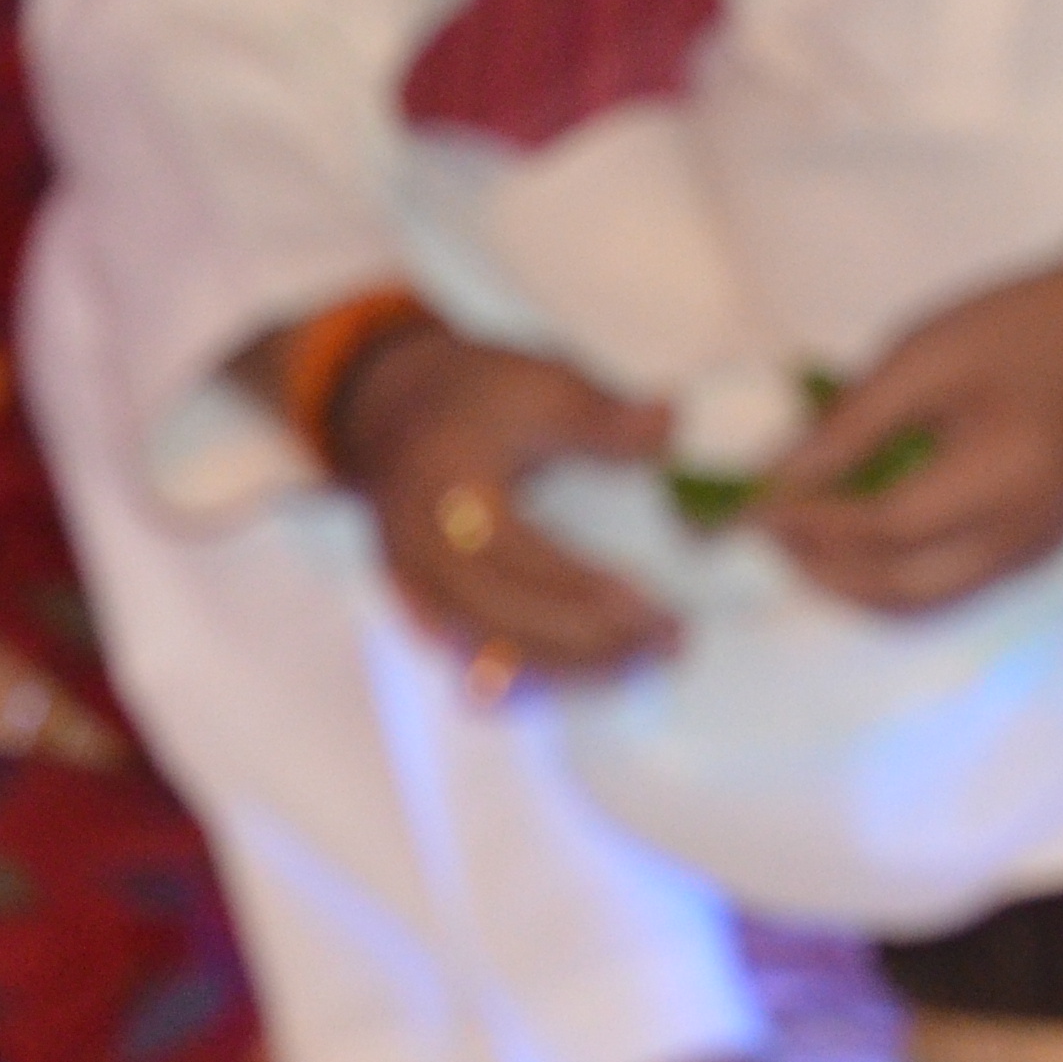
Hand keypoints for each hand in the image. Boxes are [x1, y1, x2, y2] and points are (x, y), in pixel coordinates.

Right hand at [323, 325, 676, 679]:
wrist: (391, 410)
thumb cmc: (475, 393)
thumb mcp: (539, 382)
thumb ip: (603, 414)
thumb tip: (668, 429)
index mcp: (447, 488)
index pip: (517, 555)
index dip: (585, 588)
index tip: (655, 605)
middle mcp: (418, 549)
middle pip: (503, 620)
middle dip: (592, 644)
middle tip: (670, 641)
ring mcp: (411, 588)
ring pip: (489, 657)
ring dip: (572, 672)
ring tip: (647, 661)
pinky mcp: (420, 612)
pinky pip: (475, 667)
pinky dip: (537, 679)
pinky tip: (598, 674)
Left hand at [752, 245, 1062, 615]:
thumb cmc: (1016, 329)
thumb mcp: (922, 358)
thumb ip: (848, 426)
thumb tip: (776, 481)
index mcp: (1001, 479)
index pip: (885, 529)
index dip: (813, 525)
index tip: (754, 509)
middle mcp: (1024, 536)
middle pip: (903, 589)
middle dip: (825, 572)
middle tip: (771, 535)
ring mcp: (1036, 553)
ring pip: (925, 602)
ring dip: (855, 585)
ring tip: (804, 544)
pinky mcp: (1037, 552)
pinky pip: (950, 586)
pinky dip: (894, 576)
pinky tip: (858, 542)